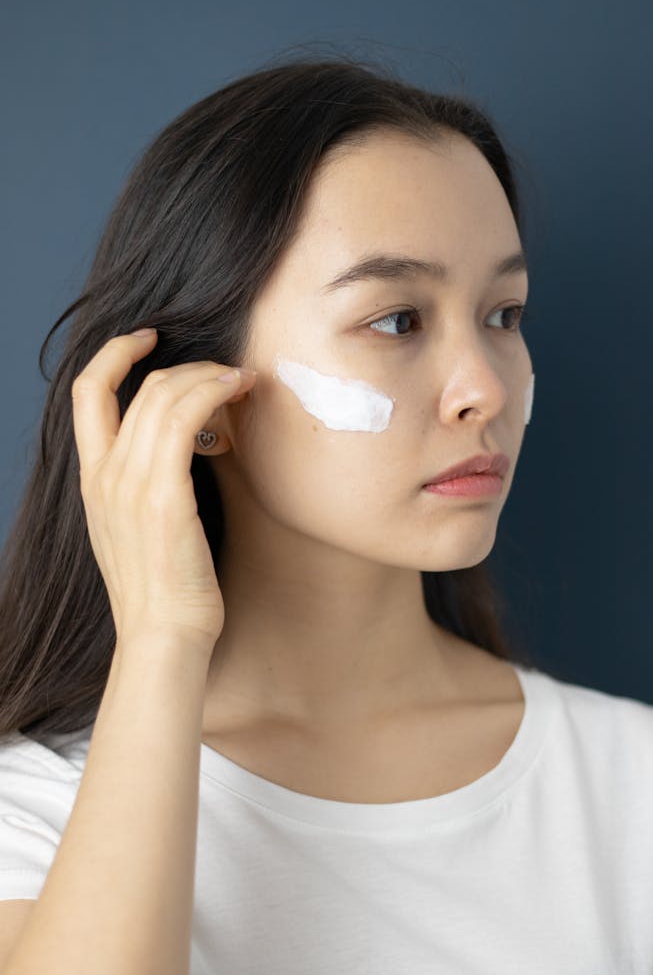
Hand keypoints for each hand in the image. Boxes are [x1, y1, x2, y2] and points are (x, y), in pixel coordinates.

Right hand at [71, 329, 255, 650]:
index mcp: (93, 480)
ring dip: (209, 375)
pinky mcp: (164, 497)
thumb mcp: (139, 528)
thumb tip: (186, 446)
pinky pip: (185, 419)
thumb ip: (147, 484)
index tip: (149, 338)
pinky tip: (239, 390)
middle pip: (140, 386)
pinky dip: (213, 392)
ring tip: (242, 378)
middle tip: (226, 372)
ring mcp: (130, 484)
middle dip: (189, 365)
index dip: (115, 353)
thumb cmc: (164, 588)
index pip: (87, 393)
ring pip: (165, 394)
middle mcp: (105, 475)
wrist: (164, 636)